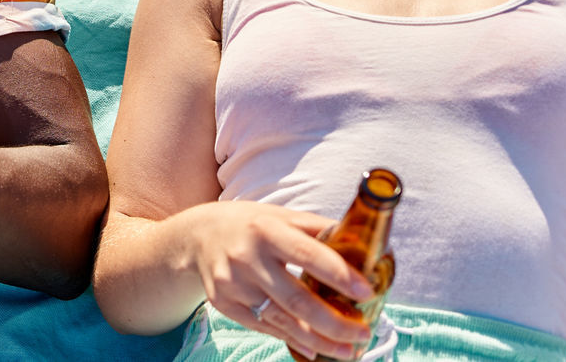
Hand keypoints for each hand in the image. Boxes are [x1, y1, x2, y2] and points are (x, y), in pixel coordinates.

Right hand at [184, 201, 372, 359]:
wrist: (197, 234)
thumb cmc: (249, 223)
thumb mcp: (281, 216)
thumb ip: (318, 230)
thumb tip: (365, 245)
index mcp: (266, 229)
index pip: (308, 254)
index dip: (339, 275)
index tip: (367, 292)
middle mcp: (247, 257)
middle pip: (297, 300)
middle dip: (336, 323)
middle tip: (364, 333)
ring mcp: (232, 284)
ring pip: (282, 321)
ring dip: (320, 340)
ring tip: (348, 349)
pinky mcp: (223, 303)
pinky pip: (264, 327)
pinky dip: (292, 340)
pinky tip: (314, 347)